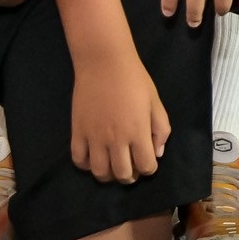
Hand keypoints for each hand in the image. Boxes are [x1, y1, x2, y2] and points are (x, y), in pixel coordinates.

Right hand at [68, 44, 169, 184]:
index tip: (147, 162)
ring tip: (112, 165)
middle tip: (130, 167)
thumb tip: (157, 154)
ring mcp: (94, 137)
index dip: (149, 169)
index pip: (146, 166)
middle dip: (130, 176)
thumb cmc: (134, 80)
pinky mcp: (77, 132)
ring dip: (109, 175)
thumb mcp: (156, 102)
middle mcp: (116, 139)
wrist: (104, 63)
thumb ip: (161, 129)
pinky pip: (78, 160)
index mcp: (138, 131)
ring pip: (100, 172)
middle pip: (123, 174)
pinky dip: (86, 165)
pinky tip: (93, 158)